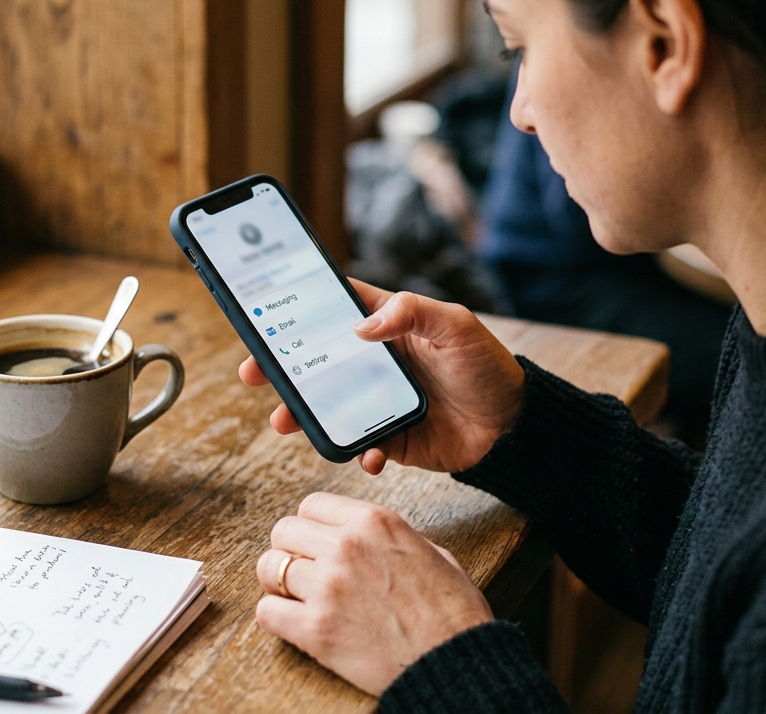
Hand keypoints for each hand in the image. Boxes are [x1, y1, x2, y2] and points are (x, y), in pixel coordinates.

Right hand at [239, 279, 524, 473]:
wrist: (514, 428)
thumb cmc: (489, 368)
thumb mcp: (456, 327)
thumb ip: (411, 313)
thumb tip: (362, 325)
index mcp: (389, 327)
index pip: (336, 310)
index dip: (298, 310)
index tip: (263, 314)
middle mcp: (377, 363)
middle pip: (317, 361)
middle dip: (280, 367)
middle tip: (252, 373)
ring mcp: (379, 402)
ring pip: (326, 406)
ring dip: (301, 414)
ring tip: (283, 421)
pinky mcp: (389, 439)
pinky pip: (360, 446)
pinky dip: (357, 453)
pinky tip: (367, 455)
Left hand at [255, 493, 493, 695]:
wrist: (457, 661)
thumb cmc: (452, 612)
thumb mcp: (430, 552)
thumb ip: (390, 537)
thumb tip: (368, 537)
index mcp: (375, 521)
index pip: (312, 504)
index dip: (311, 526)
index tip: (315, 543)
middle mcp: (346, 546)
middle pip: (283, 531)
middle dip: (290, 551)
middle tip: (304, 572)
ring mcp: (328, 587)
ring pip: (270, 568)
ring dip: (279, 584)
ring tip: (296, 597)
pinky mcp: (316, 630)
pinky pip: (267, 612)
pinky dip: (275, 617)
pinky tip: (294, 623)